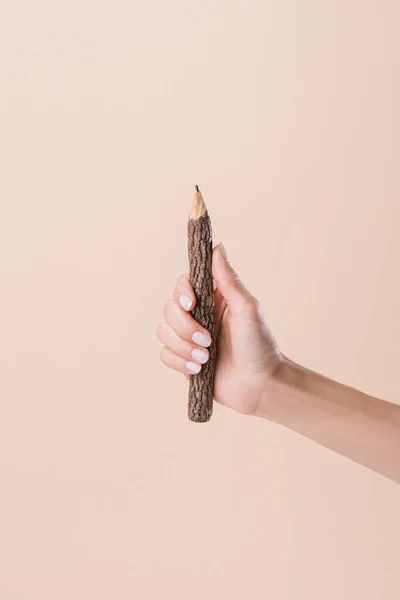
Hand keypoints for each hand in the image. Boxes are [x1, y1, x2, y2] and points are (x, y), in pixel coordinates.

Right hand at [157, 243, 281, 415]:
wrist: (259, 385)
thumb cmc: (259, 344)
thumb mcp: (247, 308)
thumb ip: (228, 279)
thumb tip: (217, 247)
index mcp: (213, 299)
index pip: (184, 283)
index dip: (181, 291)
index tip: (190, 303)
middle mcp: (199, 315)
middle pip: (169, 308)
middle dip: (185, 327)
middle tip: (208, 340)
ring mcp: (190, 338)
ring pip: (163, 332)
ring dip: (183, 347)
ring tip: (206, 359)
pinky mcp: (184, 359)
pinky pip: (165, 355)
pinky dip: (179, 362)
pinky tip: (199, 370)